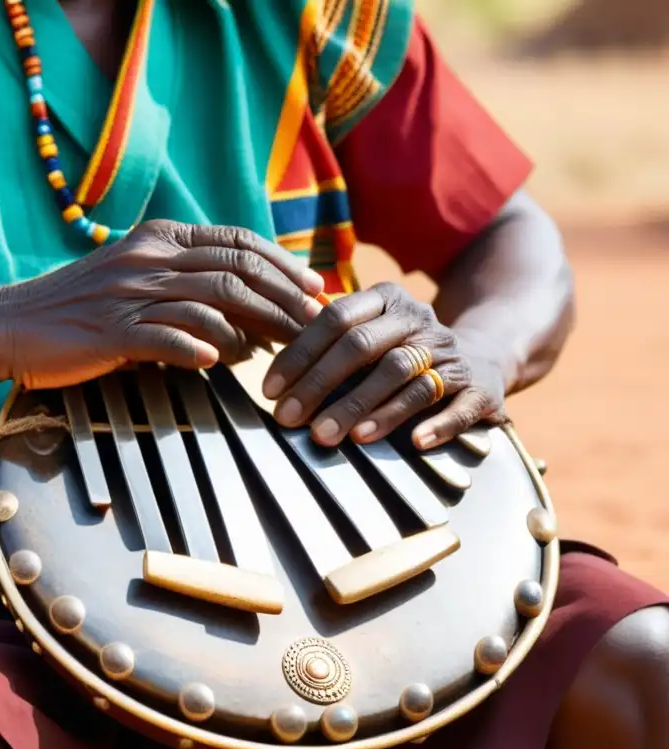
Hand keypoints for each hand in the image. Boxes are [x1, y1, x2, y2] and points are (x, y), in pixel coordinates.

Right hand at [0, 220, 324, 388]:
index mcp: (160, 239)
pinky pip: (165, 337)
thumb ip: (185, 284)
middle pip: (236, 270)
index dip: (282, 263)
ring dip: (256, 327)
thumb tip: (246, 315)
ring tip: (282, 349)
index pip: (238, 241)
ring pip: (212, 302)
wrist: (12, 323)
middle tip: (314, 320)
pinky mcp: (112, 331)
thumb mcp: (134, 278)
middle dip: (284, 295)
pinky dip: (198, 348)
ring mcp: (131, 294)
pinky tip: (219, 361)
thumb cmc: (80, 306)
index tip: (313, 286)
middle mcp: (150, 258)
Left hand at [261, 282, 507, 449]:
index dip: (299, 356)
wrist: (482, 358)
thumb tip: (272, 379)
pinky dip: (438, 423)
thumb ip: (326, 346)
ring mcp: (450, 353)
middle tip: (291, 420)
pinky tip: (416, 443)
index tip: (270, 391)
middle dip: (322, 385)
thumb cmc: (401, 353)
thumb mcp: (368, 335)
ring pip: (405, 375)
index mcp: (385, 300)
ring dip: (366, 407)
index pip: (335, 320)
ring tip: (334, 436)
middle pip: (364, 347)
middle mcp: (418, 320)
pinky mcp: (480, 387)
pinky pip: (460, 404)